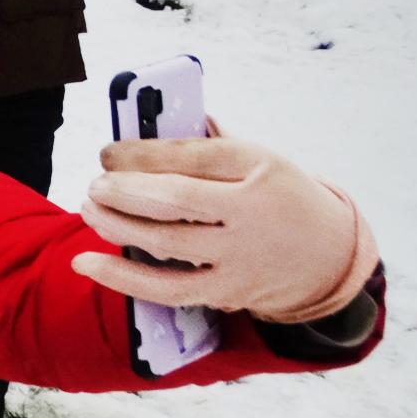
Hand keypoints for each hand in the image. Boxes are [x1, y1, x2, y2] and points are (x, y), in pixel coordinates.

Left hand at [72, 130, 374, 322]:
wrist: (331, 258)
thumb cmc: (280, 198)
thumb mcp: (260, 159)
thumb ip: (207, 144)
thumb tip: (146, 126)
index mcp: (260, 167)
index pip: (192, 156)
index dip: (140, 153)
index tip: (107, 155)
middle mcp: (252, 212)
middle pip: (175, 200)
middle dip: (123, 191)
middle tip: (94, 184)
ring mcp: (240, 256)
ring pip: (166, 243)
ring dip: (116, 226)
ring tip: (89, 209)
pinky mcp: (227, 291)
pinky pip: (167, 289)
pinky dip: (122, 278)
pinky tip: (85, 264)